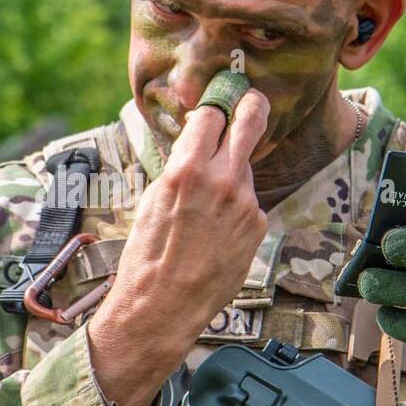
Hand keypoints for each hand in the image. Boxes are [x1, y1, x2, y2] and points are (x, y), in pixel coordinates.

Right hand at [87, 90, 269, 405]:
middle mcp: (223, 180)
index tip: (217, 106)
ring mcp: (246, 203)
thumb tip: (194, 144)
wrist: (164, 305)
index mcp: (188, 169)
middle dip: (252, 105)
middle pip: (250, 121)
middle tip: (253, 99)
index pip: (211, 115)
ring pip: (245, 168)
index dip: (212, 110)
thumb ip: (179, 167)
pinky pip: (248, 202)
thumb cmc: (147, 256)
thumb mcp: (152, 200)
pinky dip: (236, 208)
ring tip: (207, 206)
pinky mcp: (258, 224)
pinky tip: (215, 231)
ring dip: (232, 173)